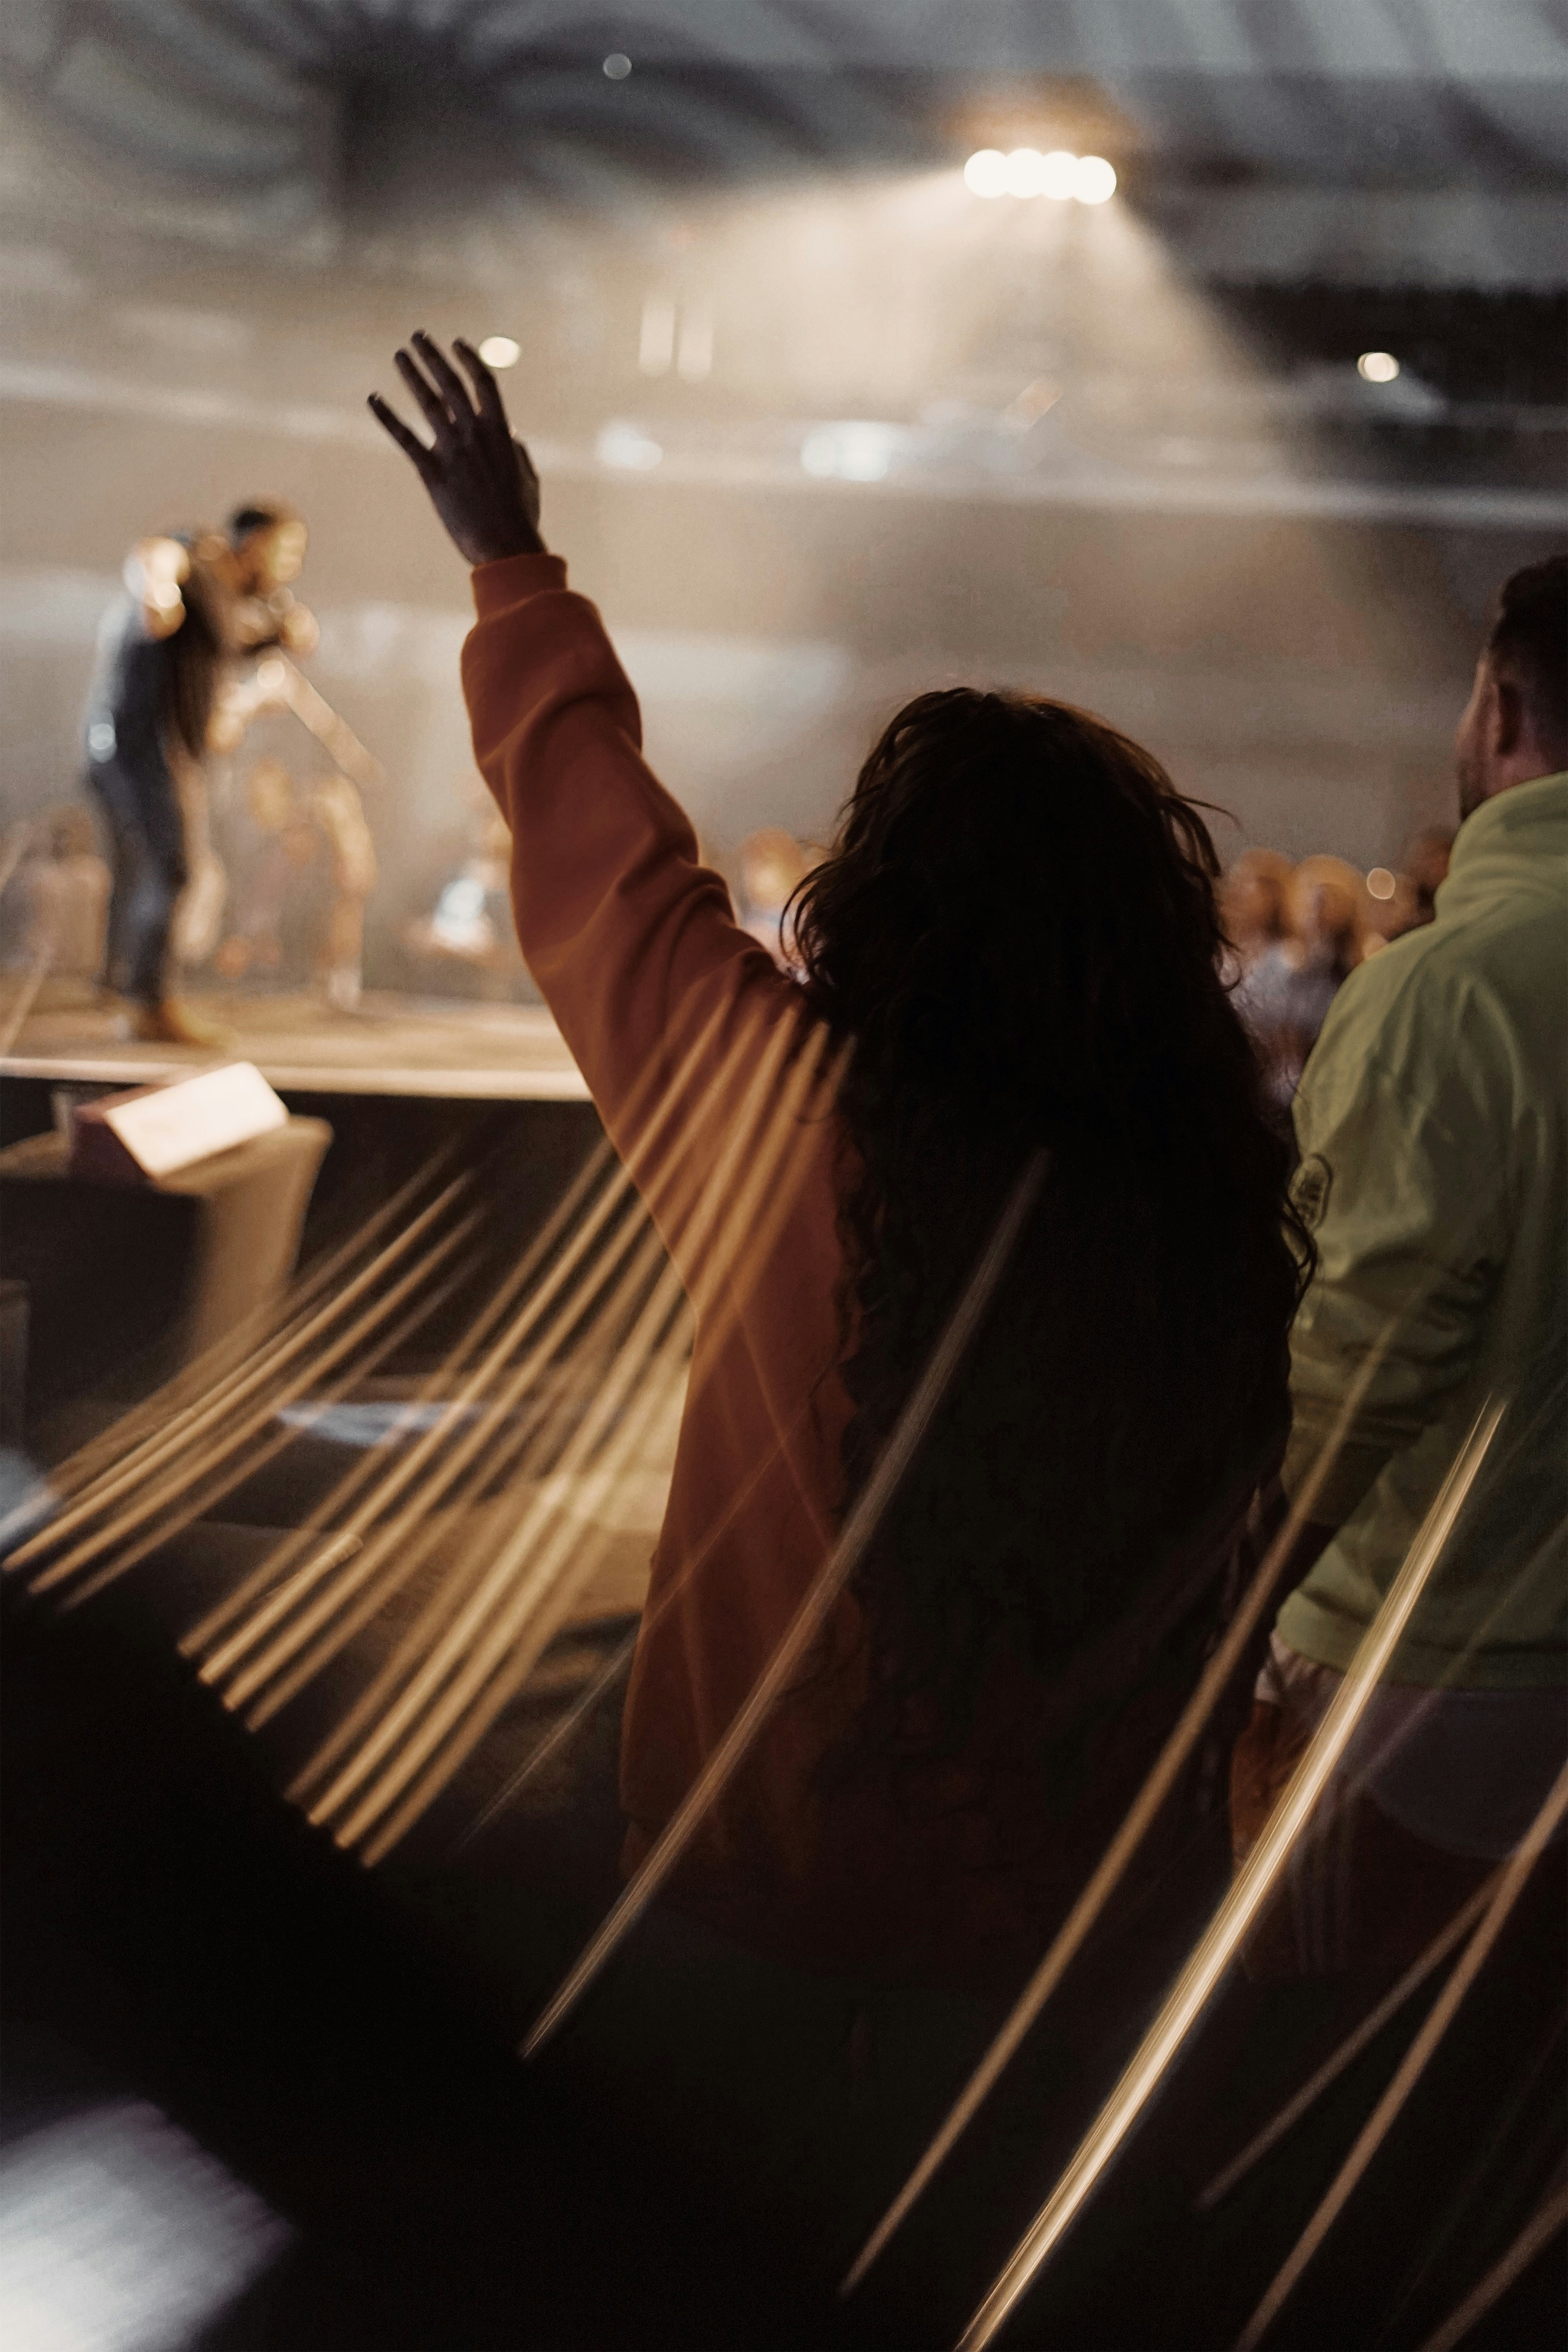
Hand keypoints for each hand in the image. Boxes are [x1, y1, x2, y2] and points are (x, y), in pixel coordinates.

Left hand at [369, 332, 544, 566]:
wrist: (506, 547)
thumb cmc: (520, 517)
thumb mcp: (526, 477)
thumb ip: (516, 450)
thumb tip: (508, 432)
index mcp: (501, 432)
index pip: (484, 382)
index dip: (469, 359)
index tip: (456, 343)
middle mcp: (475, 433)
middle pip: (451, 383)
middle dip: (434, 356)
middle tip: (418, 337)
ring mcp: (452, 451)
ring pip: (428, 402)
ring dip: (412, 375)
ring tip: (400, 356)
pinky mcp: (432, 473)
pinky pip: (406, 438)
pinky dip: (388, 417)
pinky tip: (373, 399)